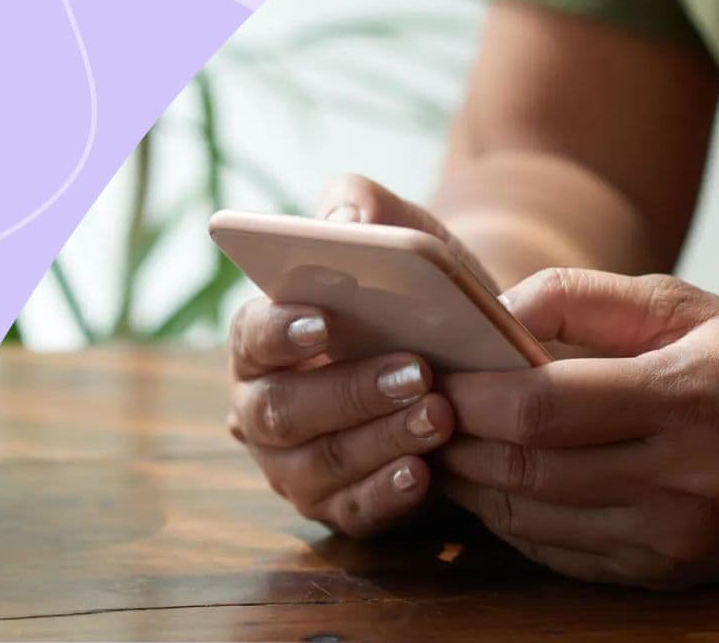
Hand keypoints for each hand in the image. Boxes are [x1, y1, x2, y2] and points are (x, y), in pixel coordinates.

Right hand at [226, 174, 482, 535]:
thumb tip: (344, 224)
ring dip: (381, 438)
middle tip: (416, 371)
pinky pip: (355, 510)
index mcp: (262, 340)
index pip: (249, 336)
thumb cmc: (416, 289)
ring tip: (440, 413)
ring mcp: (296, 465)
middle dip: (349, 391)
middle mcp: (263, 409)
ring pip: (321, 462)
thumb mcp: (399, 233)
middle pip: (283, 409)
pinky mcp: (341, 506)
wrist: (470, 347)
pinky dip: (387, 493)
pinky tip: (423, 472)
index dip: (278, 331)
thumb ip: (360, 207)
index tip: (322, 321)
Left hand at [437, 268, 718, 586]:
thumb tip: (495, 312)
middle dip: (455, 440)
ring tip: (440, 444)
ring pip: (532, 519)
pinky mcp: (668, 576)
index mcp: (686, 399)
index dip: (471, 393)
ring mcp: (674, 540)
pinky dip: (514, 520)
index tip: (433, 368)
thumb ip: (587, 298)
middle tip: (416, 407)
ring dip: (472, 484)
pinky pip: (562, 555)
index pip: (542, 407)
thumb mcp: (691, 307)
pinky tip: (495, 484)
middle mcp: (680, 481)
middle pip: (525, 468)